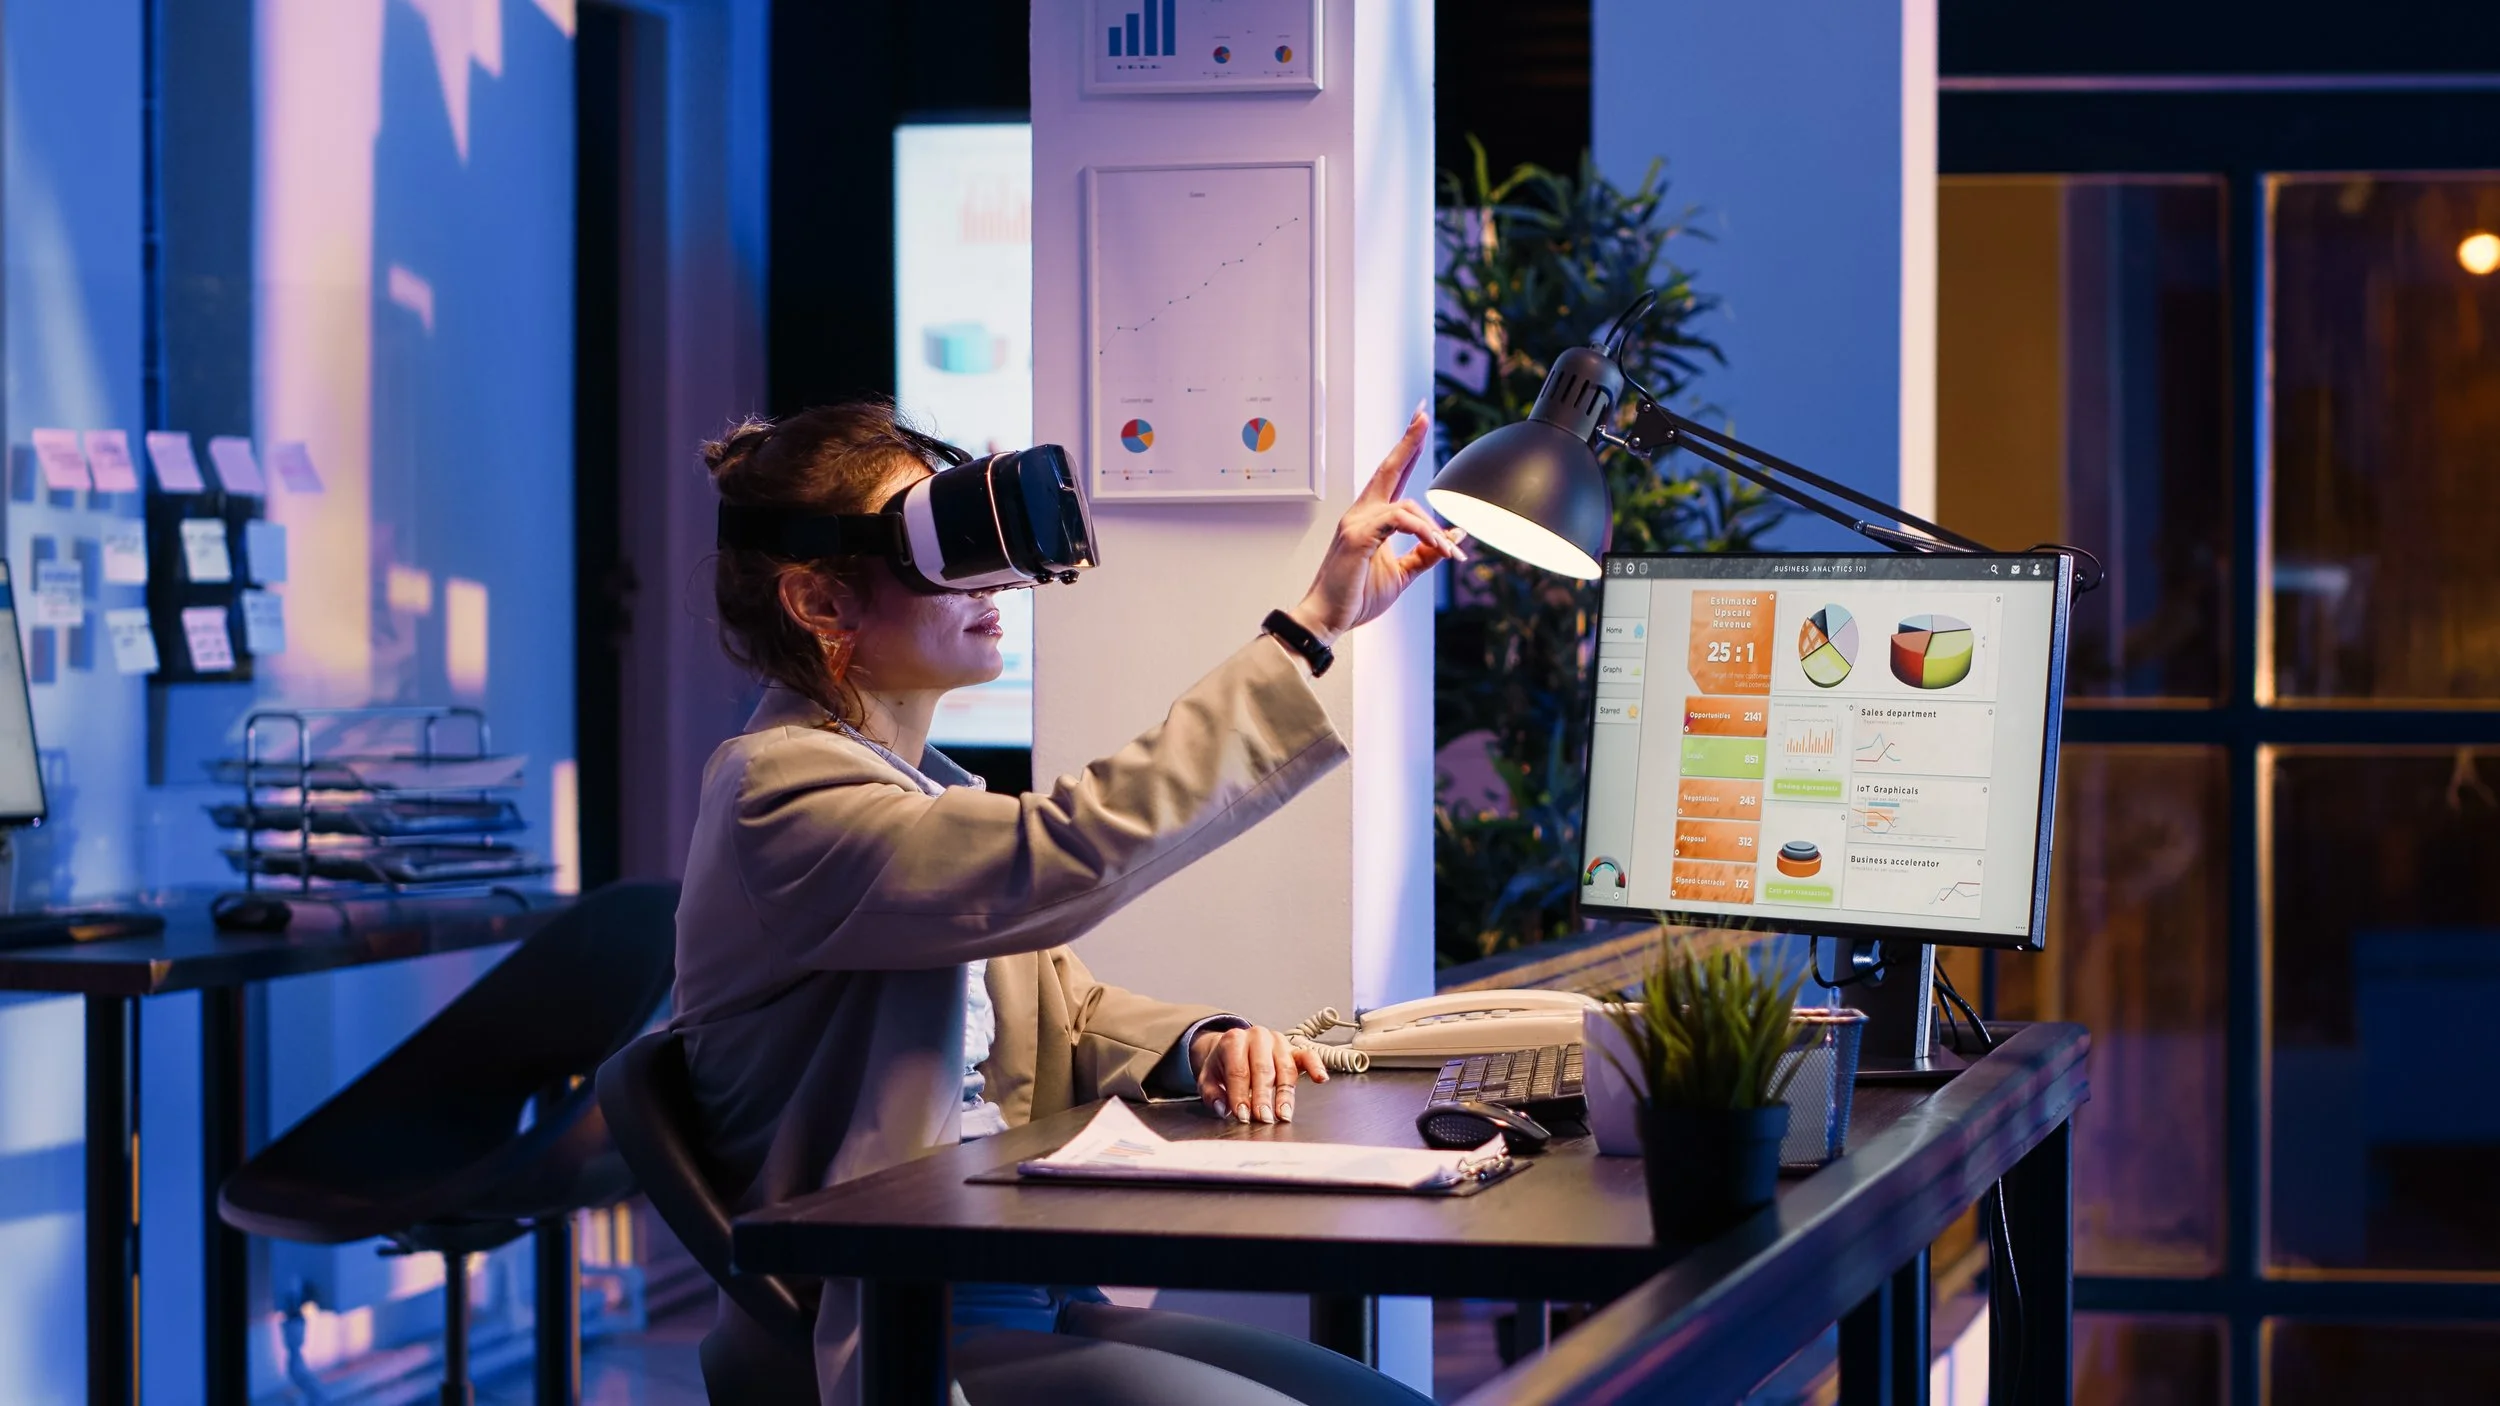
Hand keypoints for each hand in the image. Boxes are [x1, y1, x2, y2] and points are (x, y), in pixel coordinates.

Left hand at [1193, 1023, 1328, 1123]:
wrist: (1235, 1046)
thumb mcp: (1208, 1078)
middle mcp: (1258, 1036)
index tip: (1242, 1115)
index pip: (1238, 1070)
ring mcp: (1278, 1041)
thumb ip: (1211, 1094)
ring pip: (1285, 1068)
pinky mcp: (1294, 1049)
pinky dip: (1315, 1066)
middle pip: (1262, 1069)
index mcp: (1234, 1040)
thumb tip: (1222, 1108)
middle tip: (1263, 1118)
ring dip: (1285, 1094)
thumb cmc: (1223, 1064)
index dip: (1240, 1095)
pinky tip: (1320, 1079)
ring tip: (1283, 1114)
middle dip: (1263, 1097)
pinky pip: (1308, 1055)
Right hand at [1286, 405, 1466, 647]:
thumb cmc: (1357, 597)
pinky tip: (1439, 547)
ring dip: (1435, 529)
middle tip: (1423, 414)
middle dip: (1408, 441)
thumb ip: (1427, 553)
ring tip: (1452, 554)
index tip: (1419, 424)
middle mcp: (1361, 514)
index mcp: (1371, 519)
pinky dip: (1423, 532)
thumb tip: (1456, 535)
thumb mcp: (1402, 573)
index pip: (1392, 477)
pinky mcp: (1358, 537)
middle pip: (1389, 469)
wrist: (1327, 619)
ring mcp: (1357, 523)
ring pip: (1407, 506)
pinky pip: (1399, 521)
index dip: (1407, 450)